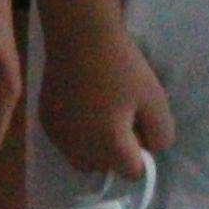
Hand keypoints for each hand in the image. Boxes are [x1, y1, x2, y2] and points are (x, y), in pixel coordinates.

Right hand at [39, 15, 175, 190]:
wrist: (79, 37)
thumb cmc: (121, 67)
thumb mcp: (157, 100)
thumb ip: (161, 135)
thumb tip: (148, 149)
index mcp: (109, 147)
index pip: (133, 172)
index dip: (142, 152)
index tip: (140, 126)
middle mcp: (80, 149)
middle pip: (106, 168)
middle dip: (116, 152)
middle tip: (121, 116)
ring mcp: (59, 137)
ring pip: (83, 158)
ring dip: (94, 146)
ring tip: (100, 113)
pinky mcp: (46, 122)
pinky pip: (66, 141)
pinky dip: (76, 132)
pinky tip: (82, 104)